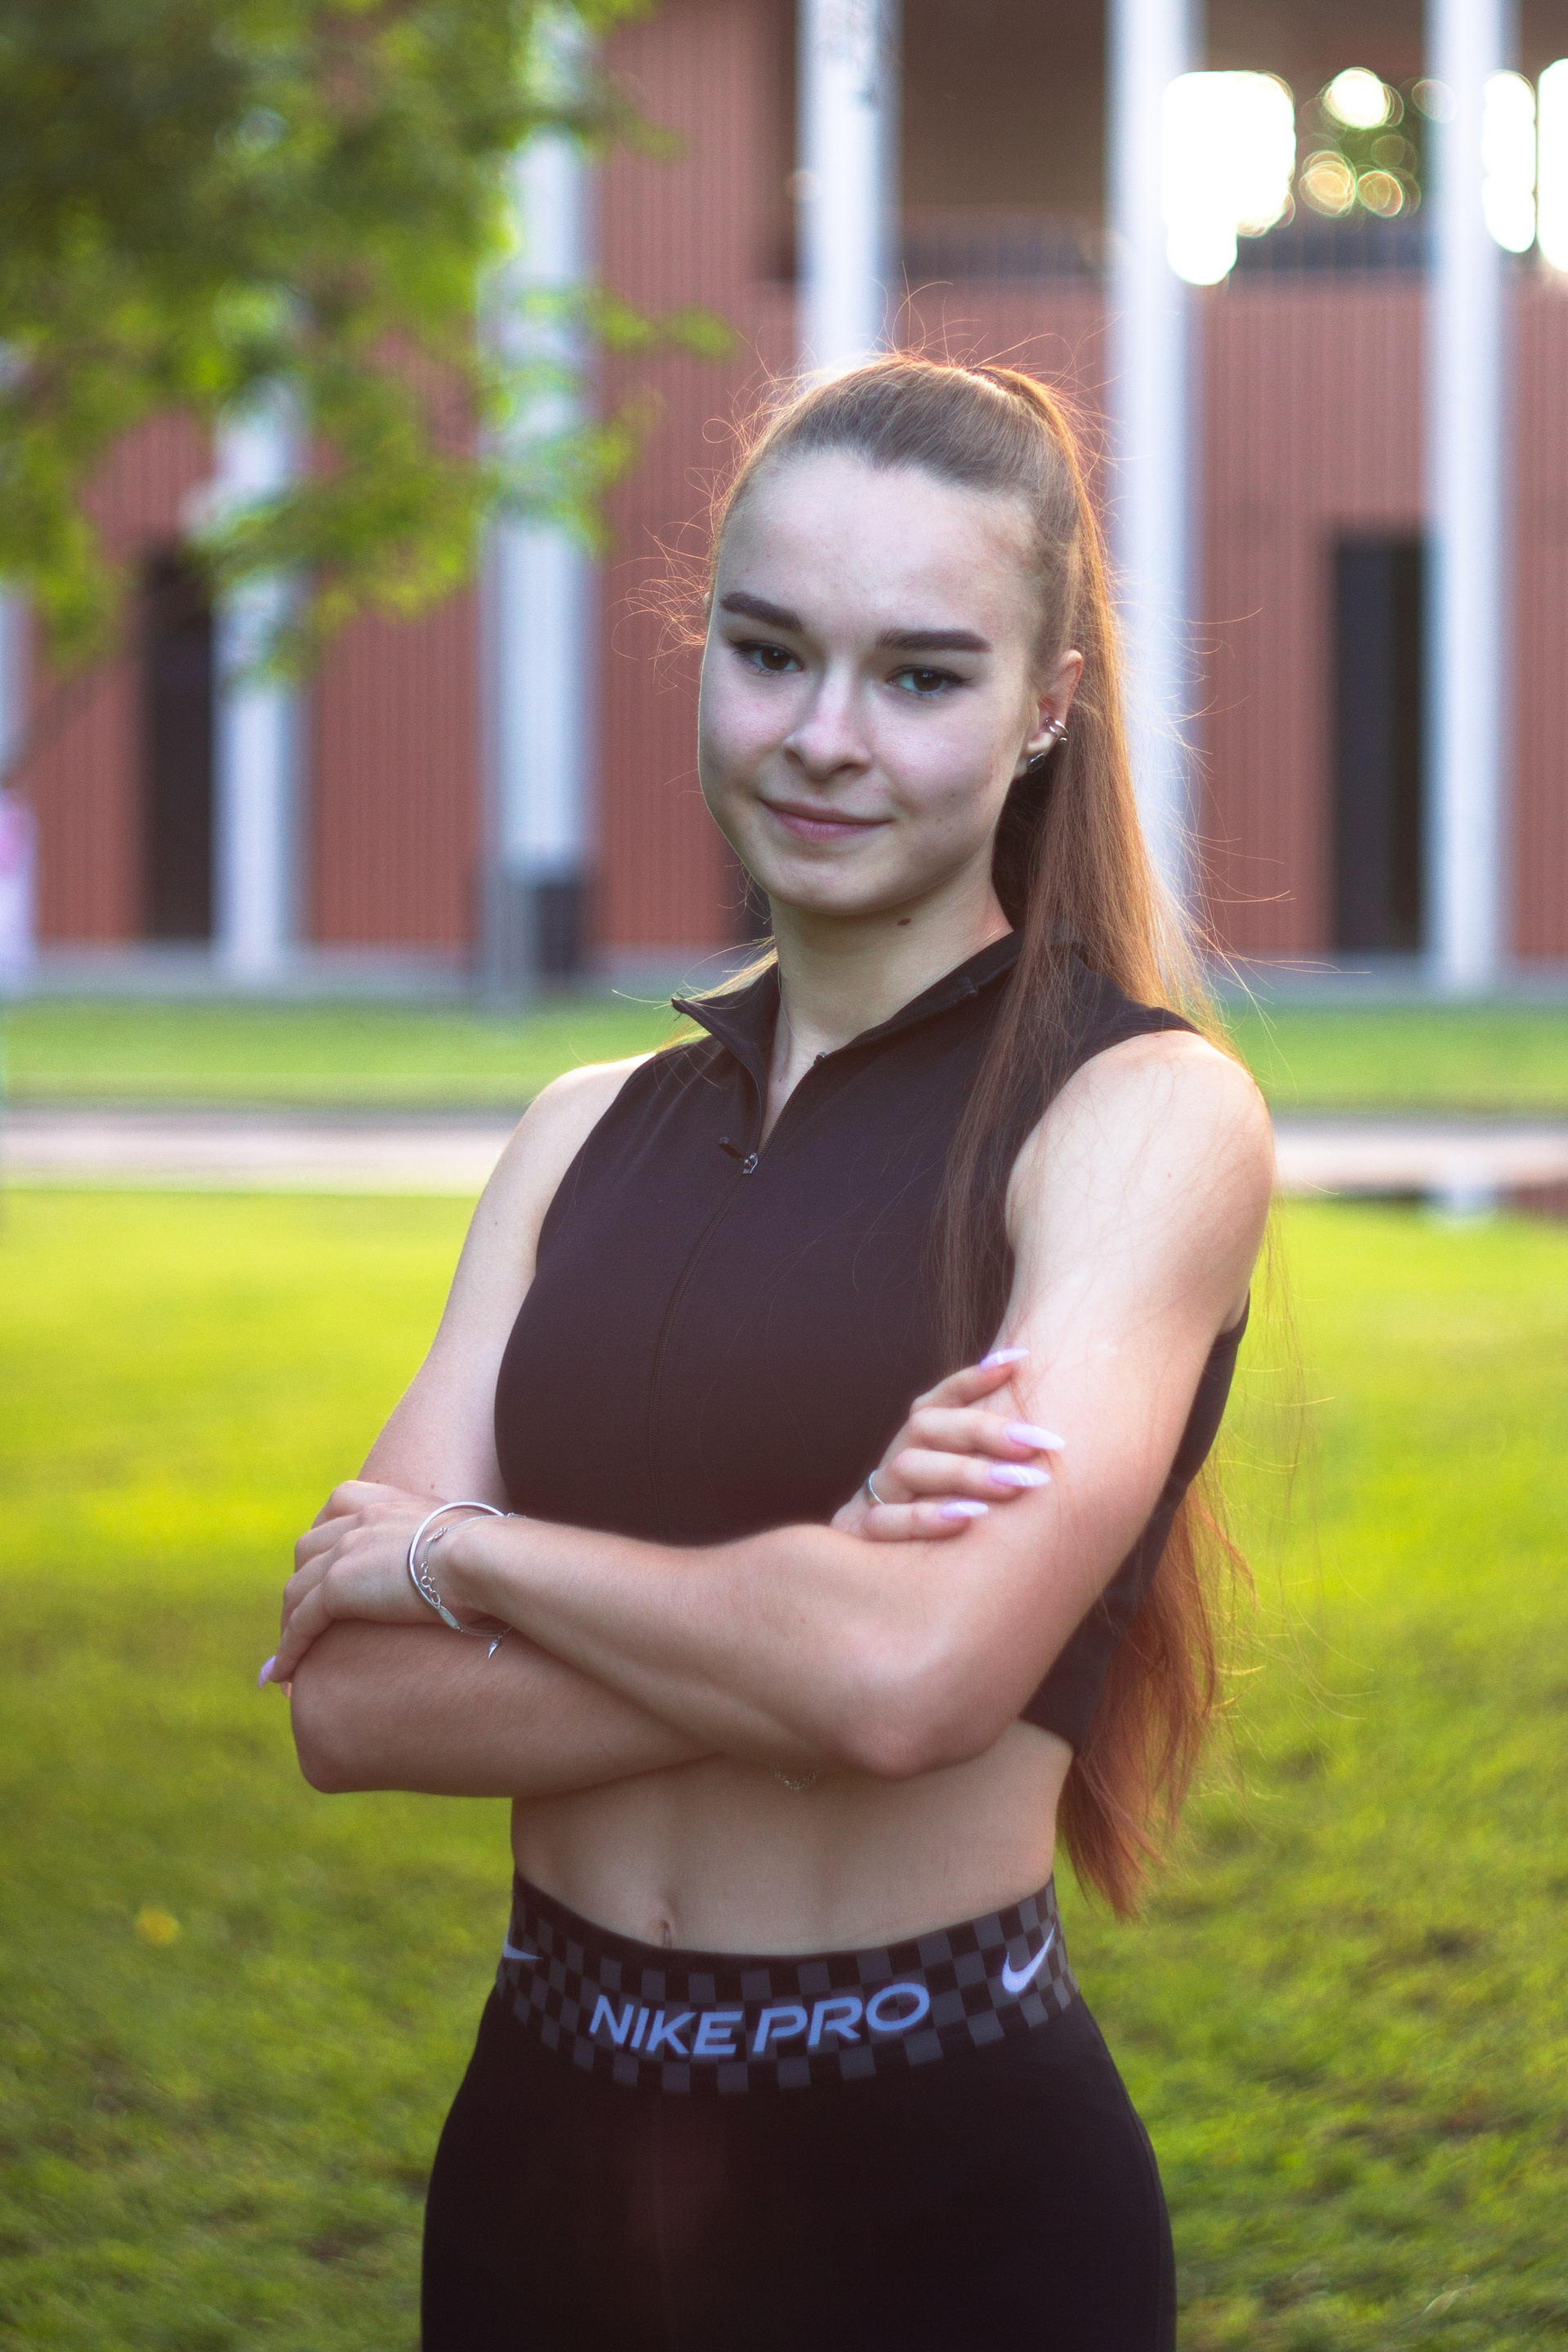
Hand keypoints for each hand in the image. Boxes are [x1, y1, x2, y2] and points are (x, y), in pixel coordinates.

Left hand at [261, 1481, 486, 1689]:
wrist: (482, 1558)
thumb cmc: (489, 1554)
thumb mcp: (459, 1537)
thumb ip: (442, 1545)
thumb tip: (461, 1569)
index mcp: (380, 1501)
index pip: (333, 1520)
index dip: (324, 1553)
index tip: (324, 1580)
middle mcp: (355, 1520)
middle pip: (307, 1555)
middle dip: (300, 1590)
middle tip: (304, 1625)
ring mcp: (342, 1551)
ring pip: (297, 1592)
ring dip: (289, 1627)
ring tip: (289, 1660)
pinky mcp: (337, 1587)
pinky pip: (300, 1624)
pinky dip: (288, 1651)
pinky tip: (282, 1677)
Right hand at [831, 1350, 1062, 1542]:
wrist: (864, 1596)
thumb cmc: (936, 1542)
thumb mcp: (962, 1501)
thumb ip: (990, 1468)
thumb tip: (1052, 1437)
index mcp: (916, 1449)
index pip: (939, 1400)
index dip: (974, 1378)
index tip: (1020, 1359)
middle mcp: (893, 1465)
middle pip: (926, 1427)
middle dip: (985, 1431)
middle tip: (1041, 1443)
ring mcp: (874, 1500)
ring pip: (908, 1468)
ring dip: (964, 1472)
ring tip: (1015, 1483)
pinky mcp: (859, 1540)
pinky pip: (884, 1522)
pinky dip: (926, 1518)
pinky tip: (968, 1520)